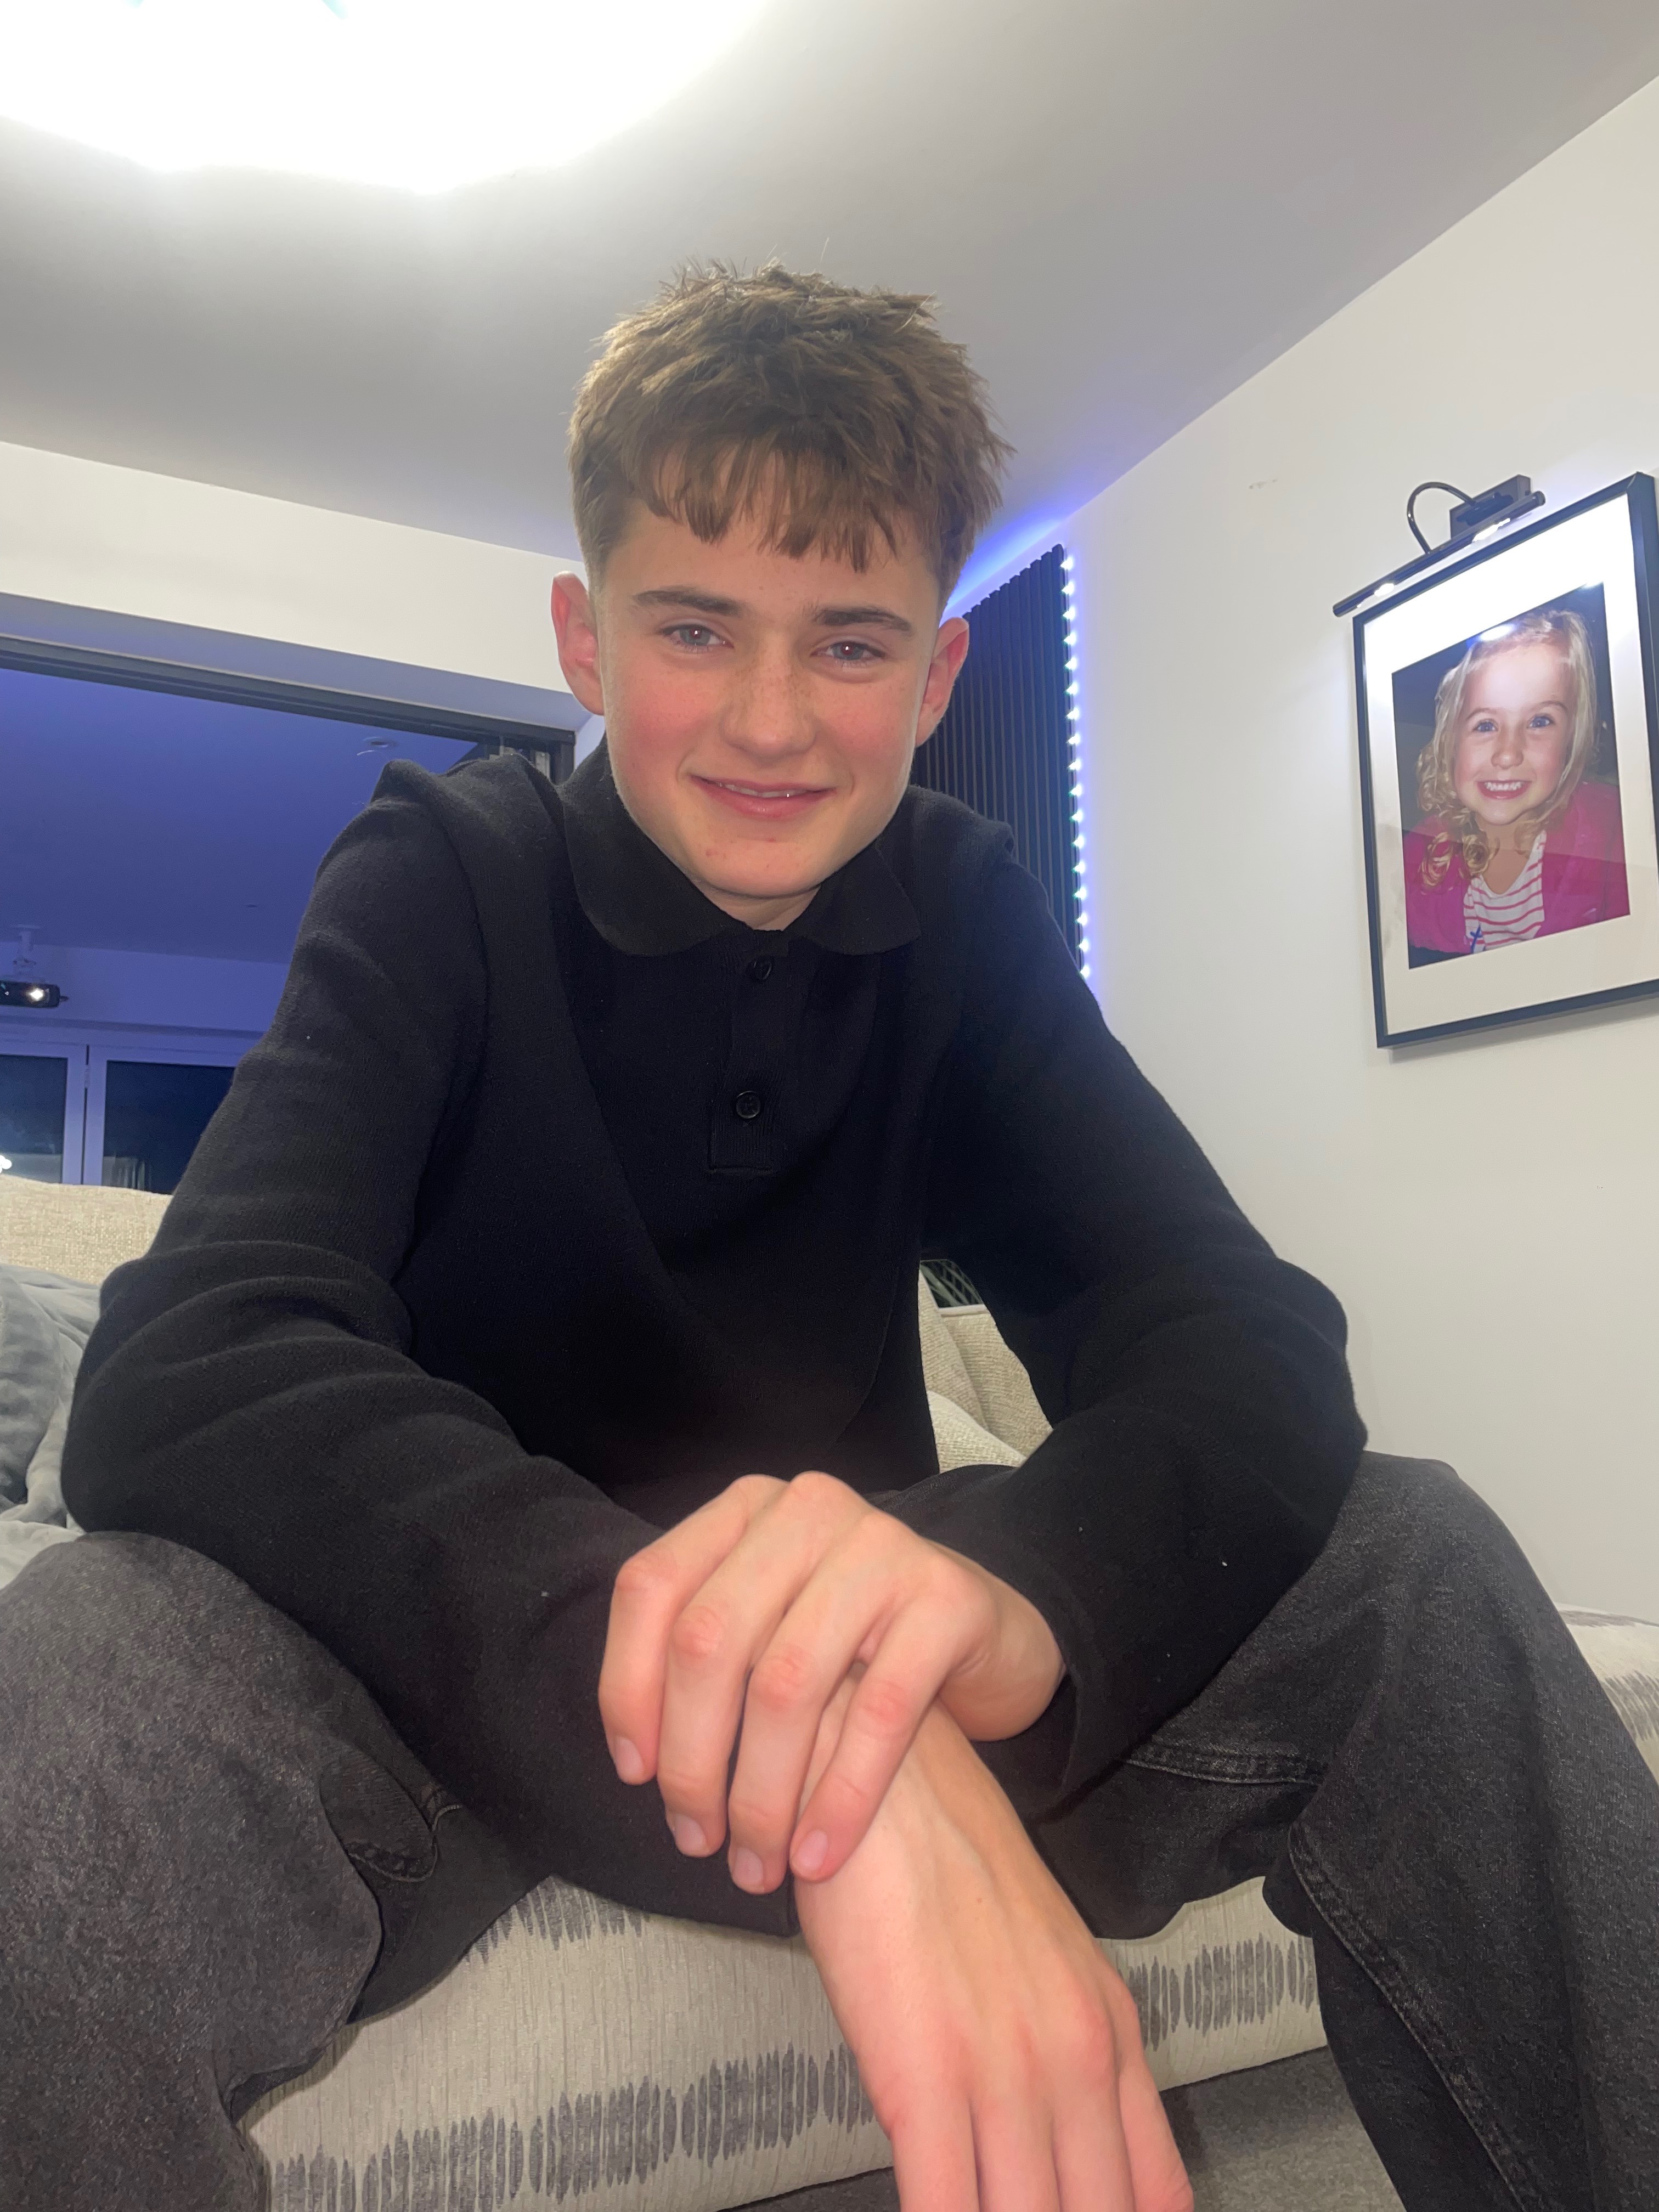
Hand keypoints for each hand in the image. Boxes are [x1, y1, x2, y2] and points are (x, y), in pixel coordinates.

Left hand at [597, 1470, 1064, 1896]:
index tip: (635, 1774)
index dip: (627, 1686)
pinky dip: (840, 1796)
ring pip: (785, 1683)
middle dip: (691, 1757)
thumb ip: (705, 1654)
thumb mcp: (771, 1621)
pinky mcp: (946, 1596)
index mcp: (747, 1509)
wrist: (984, 1631)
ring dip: (760, 1794)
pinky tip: (818, 1854)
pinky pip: (878, 1712)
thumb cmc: (855, 1642)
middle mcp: (806, 1509)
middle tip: (696, 1839)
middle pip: (708, 1639)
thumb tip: (638, 1754)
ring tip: (756, 1863)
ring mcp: (881, 1545)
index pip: (652, 1587)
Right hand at [794, 1682, 1192, 2211]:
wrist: (880, 1770)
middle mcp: (1077, 2057)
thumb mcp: (1037, 1959)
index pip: (1156, 2197)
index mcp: (1110, 2033)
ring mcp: (1008, 2069)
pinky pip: (947, 2207)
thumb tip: (1065, 2159)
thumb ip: (1066, 2060)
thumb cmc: (939, 1858)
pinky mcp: (928, 2074)